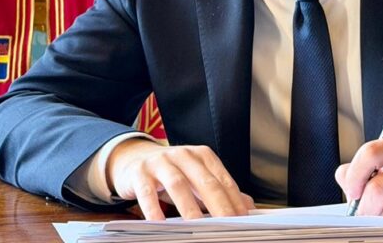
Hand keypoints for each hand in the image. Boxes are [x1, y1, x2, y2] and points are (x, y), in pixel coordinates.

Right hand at [106, 138, 253, 219]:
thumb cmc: (172, 171)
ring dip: (189, 207)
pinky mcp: (140, 172)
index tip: (243, 219)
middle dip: (218, 204)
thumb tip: (247, 207)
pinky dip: (154, 207)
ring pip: (178, 185)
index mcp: (203, 156)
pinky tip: (160, 223)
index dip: (234, 200)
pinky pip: (147, 192)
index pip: (223, 179)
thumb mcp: (197, 177)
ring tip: (198, 226)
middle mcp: (184, 155)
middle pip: (205, 181)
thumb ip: (220, 190)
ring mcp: (161, 162)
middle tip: (227, 224)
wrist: (134, 158)